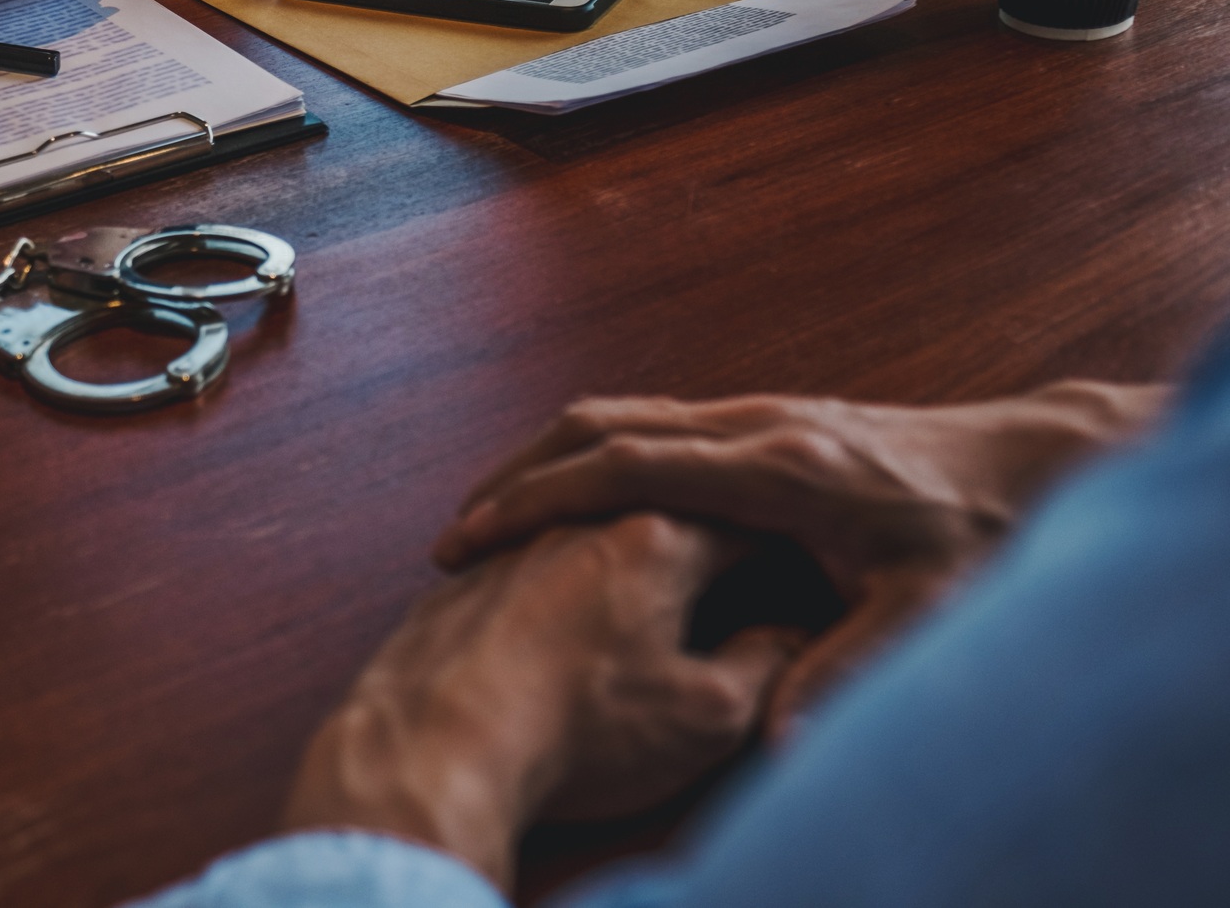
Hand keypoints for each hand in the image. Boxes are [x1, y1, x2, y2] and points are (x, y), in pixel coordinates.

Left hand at [282, 516, 800, 886]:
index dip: (784, 538)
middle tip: (730, 555)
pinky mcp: (464, 573)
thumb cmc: (580, 731)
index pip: (742, 517)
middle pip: (658, 501)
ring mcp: (515, 540)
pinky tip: (556, 610)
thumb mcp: (704, 717)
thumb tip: (789, 638)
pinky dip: (551, 571)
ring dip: (615, 538)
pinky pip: (520, 552)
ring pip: (580, 517)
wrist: (438, 740)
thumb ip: (761, 665)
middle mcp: (583, 519)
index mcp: (659, 538)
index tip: (803, 557)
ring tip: (645, 577)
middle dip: (698, 526)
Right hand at [433, 381, 1168, 734]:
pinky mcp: (759, 419)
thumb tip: (784, 737)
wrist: (1023, 461)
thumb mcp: (923, 610)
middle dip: (516, 475)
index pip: (628, 467)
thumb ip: (848, 668)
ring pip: (618, 414)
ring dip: (545, 459)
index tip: (472, 534)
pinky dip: (587, 454)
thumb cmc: (973, 533)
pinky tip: (568, 503)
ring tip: (488, 519)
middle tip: (453, 535)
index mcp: (777, 466)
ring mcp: (754, 412)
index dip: (540, 498)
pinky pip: (647, 422)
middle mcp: (753, 424)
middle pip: (601, 426)